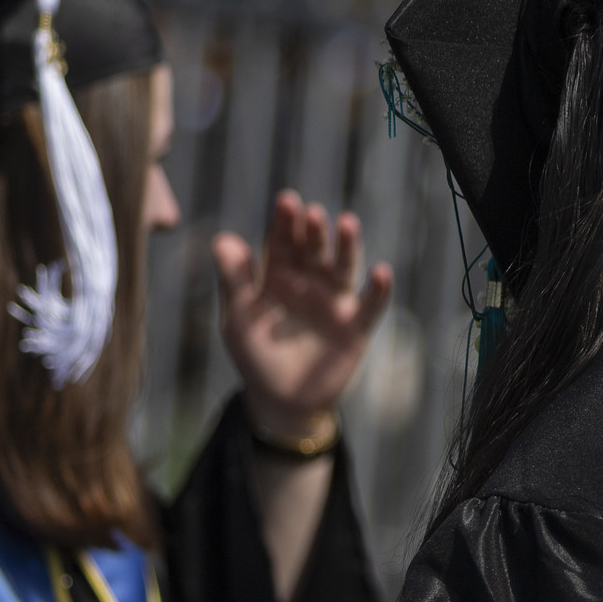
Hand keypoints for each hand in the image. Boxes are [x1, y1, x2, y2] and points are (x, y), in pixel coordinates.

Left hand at [214, 190, 394, 433]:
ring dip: (346, 246)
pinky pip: (370, 305)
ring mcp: (335, 302)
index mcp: (279, 276)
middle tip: (313, 213)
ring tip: (347, 223)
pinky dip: (378, 289)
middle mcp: (310, 282)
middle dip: (314, 231)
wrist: (281, 400)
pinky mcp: (356, 325)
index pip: (283, 242)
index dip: (285, 222)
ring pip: (343, 268)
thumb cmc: (255, 356)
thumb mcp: (239, 318)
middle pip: (314, 250)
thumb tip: (221, 239)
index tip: (287, 201)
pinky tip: (380, 272)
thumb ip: (234, 280)